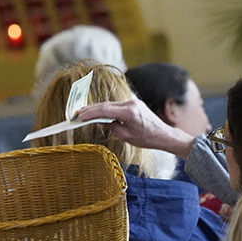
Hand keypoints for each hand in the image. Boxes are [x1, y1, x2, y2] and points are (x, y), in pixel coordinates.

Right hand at [76, 99, 195, 157]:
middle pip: (106, 105)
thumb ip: (112, 127)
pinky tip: (97, 112)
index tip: (79, 116)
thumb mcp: (126, 136)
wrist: (164, 135)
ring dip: (97, 108)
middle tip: (77, 113)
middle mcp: (131, 104)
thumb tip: (100, 121)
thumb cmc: (147, 138)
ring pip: (110, 104)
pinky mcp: (134, 104)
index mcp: (130, 113)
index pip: (105, 110)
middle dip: (91, 109)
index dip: (90, 113)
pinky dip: (106, 108)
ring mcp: (133, 102)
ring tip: (84, 113)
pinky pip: (116, 105)